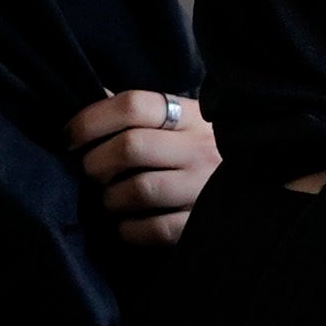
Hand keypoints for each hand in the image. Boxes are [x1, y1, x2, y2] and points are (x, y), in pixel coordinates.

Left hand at [68, 88, 219, 246]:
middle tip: (91, 171)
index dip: (90, 120)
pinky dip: (129, 229)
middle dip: (95, 162)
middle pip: (130, 147)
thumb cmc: (200, 150)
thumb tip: (89, 96)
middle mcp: (200, 147)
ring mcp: (204, 187)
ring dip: (110, 198)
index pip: (133, 105)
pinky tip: (127, 224)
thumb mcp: (180, 122)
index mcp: (189, 115)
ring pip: (138, 190)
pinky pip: (154, 229)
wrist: (255, 186)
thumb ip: (137, 112)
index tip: (70, 137)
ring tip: (111, 198)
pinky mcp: (202, 224)